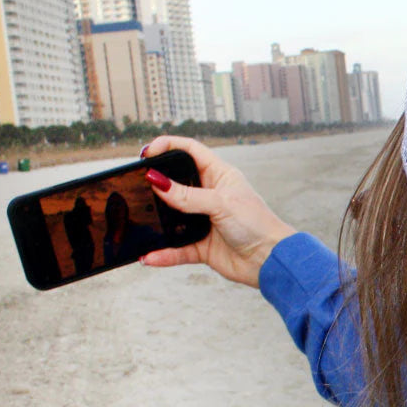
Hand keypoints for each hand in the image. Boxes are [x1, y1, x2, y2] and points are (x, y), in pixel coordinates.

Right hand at [139, 136, 295, 287]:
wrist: (272, 260)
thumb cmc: (257, 224)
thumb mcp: (222, 203)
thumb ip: (188, 195)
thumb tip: (157, 182)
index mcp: (219, 176)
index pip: (189, 151)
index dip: (168, 146)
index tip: (147, 153)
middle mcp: (210, 196)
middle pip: (175, 183)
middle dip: (155, 184)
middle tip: (134, 185)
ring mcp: (204, 221)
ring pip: (172, 218)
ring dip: (156, 222)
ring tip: (138, 219)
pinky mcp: (202, 245)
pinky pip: (177, 248)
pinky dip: (164, 253)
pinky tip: (149, 256)